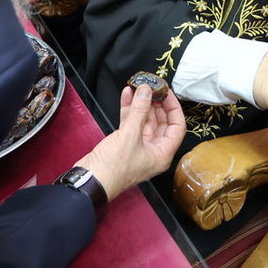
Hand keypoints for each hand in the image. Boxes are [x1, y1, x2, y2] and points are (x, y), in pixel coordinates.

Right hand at [74, 85, 185, 200]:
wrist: (90, 180)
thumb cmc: (113, 167)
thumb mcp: (129, 135)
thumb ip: (140, 110)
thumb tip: (147, 91)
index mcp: (162, 153)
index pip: (177, 126)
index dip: (173, 107)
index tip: (167, 92)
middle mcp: (153, 151)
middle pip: (161, 122)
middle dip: (156, 103)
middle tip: (152, 87)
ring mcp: (138, 147)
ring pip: (144, 121)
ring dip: (141, 104)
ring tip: (138, 87)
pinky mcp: (124, 144)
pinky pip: (131, 123)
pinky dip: (129, 110)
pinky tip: (127, 95)